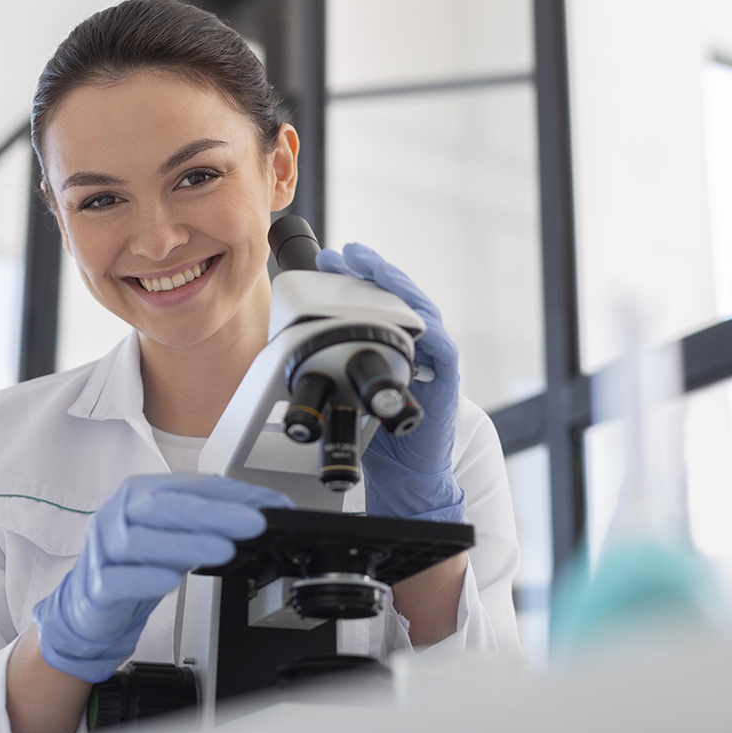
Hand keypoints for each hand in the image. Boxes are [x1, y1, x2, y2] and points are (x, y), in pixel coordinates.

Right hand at [32, 475, 292, 681]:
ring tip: (224, 551)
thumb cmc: (139, 563)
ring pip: (141, 541)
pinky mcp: (95, 585)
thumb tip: (264, 513)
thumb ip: (212, 523)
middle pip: (164, 506)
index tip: (270, 506)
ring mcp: (103, 548)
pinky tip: (171, 580)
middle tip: (253, 523)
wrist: (91, 605)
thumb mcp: (179, 536)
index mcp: (141, 493)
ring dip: (186, 544)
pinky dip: (145, 579)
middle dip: (213, 513)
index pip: (191, 487)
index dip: (233, 495)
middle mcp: (120, 513)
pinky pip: (118, 580)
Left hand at [316, 243, 465, 523]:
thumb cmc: (375, 436)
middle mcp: (415, 347)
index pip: (376, 300)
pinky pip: (443, 348)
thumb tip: (286, 348)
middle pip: (398, 297)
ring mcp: (433, 362)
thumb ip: (330, 367)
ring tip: (374, 267)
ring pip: (421, 312)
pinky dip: (429, 329)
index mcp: (391, 345)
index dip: (355, 276)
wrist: (404, 478)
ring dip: (397, 287)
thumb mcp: (344, 393)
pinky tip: (411, 313)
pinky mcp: (446, 383)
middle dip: (372, 270)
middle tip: (346, 253)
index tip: (329, 259)